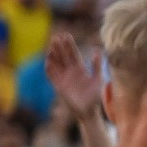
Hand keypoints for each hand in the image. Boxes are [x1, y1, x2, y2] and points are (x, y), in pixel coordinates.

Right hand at [44, 31, 111, 145]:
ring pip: (56, 64)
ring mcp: (63, 78)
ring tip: (51, 46)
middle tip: (56, 36)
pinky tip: (48, 61)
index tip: (65, 35)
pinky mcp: (58, 86)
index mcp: (80, 69)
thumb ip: (97, 66)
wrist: (89, 111)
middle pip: (63, 56)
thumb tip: (98, 51)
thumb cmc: (95, 96)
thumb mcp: (99, 79)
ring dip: (53, 55)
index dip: (69, 45)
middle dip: (60, 47)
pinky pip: (52, 75)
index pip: (73, 54)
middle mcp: (70, 72)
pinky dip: (50, 69)